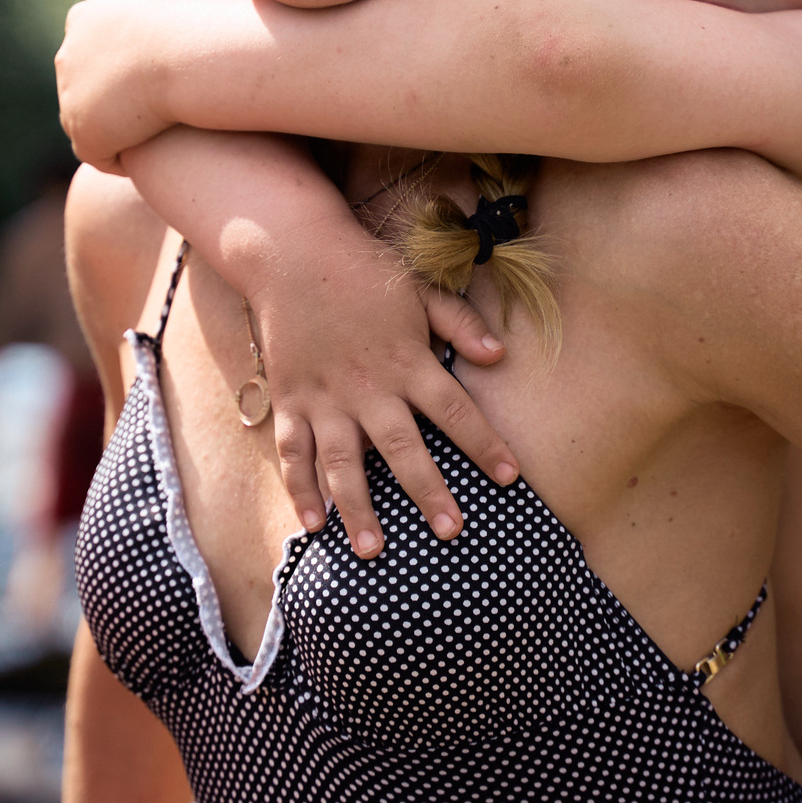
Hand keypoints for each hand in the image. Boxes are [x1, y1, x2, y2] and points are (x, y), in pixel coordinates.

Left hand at [57, 0, 190, 169]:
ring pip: (86, 122)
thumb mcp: (167, 4)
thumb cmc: (189, 26)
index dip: (121, 67)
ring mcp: (70, 98)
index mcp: (82, 19)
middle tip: (150, 112)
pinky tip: (149, 159)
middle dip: (109, 99)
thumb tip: (159, 24)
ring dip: (112, 131)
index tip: (151, 79)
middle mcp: (67, 57)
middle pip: (83, 85)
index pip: (94, 48)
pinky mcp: (84, 134)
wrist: (183, 54)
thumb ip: (150, 16)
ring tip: (151, 140)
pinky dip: (120, 158)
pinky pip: (100, 154)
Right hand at [248, 236, 515, 556]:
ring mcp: (325, 397)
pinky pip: (293, 451)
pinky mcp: (291, 399)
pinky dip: (299, 488)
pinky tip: (311, 523)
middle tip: (451, 533)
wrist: (292, 252)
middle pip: (403, 448)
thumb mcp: (420, 289)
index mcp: (407, 361)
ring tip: (373, 550)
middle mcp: (368, 386)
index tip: (510, 477)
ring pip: (342, 462)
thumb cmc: (363, 271)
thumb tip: (500, 356)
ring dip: (358, 508)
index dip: (486, 444)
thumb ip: (460, 324)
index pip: (456, 411)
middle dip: (429, 492)